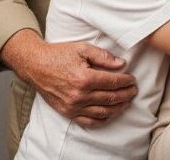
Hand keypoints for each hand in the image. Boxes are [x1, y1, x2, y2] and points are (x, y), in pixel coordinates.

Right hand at [0, 29, 136, 126]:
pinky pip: (88, 121)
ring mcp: (73, 106)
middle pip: (110, 98)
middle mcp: (79, 95)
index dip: (126, 81)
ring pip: (102, 112)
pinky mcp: (67, 112)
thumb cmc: (58, 55)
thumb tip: (121, 64)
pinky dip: (101, 120)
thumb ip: (103, 56)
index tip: (132, 79)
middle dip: (126, 94)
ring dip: (117, 108)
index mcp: (85, 78)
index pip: (113, 82)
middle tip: (134, 91)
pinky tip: (109, 114)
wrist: (35, 65)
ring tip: (126, 102)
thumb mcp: (83, 48)